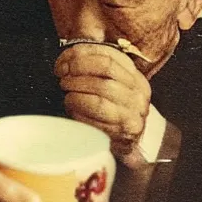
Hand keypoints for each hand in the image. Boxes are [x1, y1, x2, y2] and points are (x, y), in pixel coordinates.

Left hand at [54, 43, 151, 165]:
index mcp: (134, 76)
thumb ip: (94, 70)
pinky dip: (79, 111)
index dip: (81, 54)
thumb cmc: (111, 114)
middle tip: (62, 78)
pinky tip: (72, 111)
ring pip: (100, 91)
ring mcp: (134, 111)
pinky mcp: (125, 130)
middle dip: (78, 69)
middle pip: (105, 68)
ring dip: (76, 90)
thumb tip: (67, 58)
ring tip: (67, 95)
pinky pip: (96, 115)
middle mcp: (138, 91)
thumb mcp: (110, 88)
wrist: (126, 147)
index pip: (108, 54)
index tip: (62, 64)